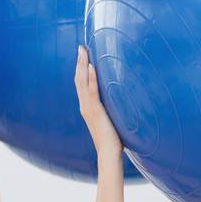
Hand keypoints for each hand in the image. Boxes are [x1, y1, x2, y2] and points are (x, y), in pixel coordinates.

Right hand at [75, 47, 123, 161]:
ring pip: (82, 82)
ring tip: (83, 51)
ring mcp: (88, 108)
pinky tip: (91, 67)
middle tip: (81, 47)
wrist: (109, 154)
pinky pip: (92, 92)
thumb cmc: (113, 140)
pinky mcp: (95, 112)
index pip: (81, 84)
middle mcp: (85, 106)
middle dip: (79, 62)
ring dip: (82, 65)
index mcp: (87, 107)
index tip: (82, 55)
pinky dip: (91, 79)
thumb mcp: (111, 121)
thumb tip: (122, 102)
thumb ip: (112, 111)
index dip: (80, 69)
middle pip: (78, 79)